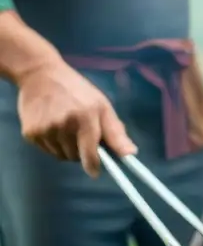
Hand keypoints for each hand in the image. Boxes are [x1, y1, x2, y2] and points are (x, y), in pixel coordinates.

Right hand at [16, 59, 136, 177]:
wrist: (39, 74)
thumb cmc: (77, 91)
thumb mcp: (102, 106)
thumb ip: (115, 132)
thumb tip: (130, 155)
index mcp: (85, 118)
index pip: (90, 154)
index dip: (94, 166)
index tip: (96, 171)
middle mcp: (63, 125)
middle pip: (76, 157)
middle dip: (82, 152)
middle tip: (81, 134)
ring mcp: (44, 129)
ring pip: (61, 156)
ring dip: (67, 149)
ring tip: (66, 128)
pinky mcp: (30, 133)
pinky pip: (47, 150)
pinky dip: (53, 144)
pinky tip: (52, 127)